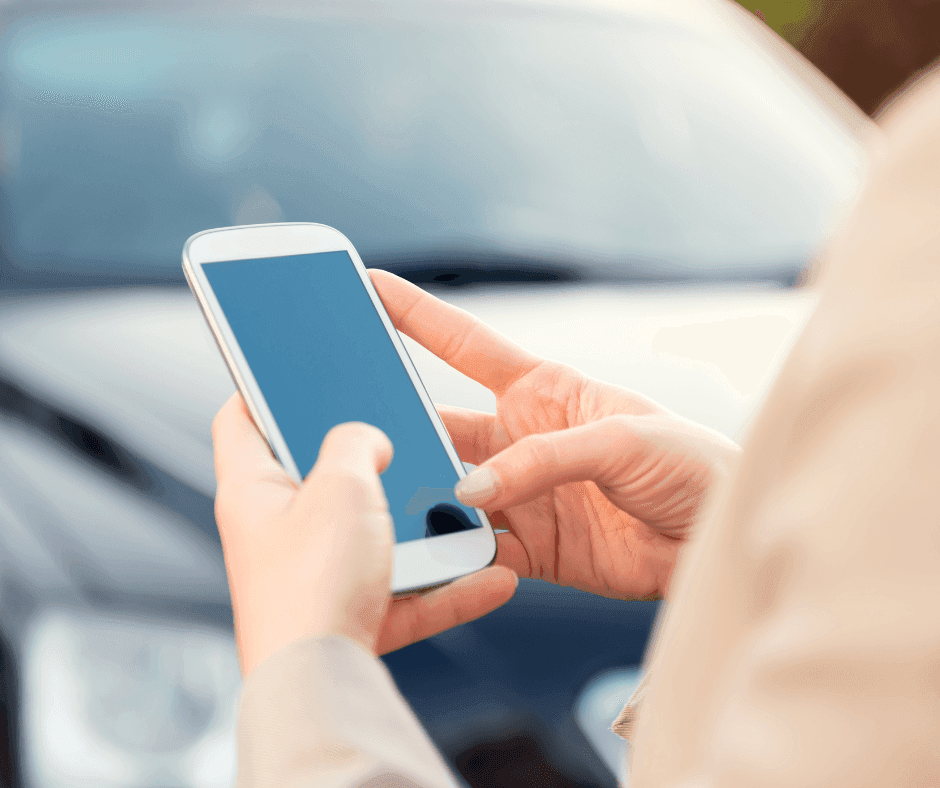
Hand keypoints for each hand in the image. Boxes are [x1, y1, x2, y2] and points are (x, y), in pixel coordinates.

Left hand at [212, 393, 516, 674]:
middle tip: (400, 435)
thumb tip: (367, 439)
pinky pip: (404, 590)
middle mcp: (278, 532)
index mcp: (254, 490)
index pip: (241, 418)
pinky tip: (488, 576)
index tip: (298, 370)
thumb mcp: (340, 484)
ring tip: (461, 511)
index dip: (265, 387)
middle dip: (368, 460)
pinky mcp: (348, 613)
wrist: (321, 685)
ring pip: (373, 536)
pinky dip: (444, 585)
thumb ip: (355, 442)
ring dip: (421, 527)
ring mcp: (314, 575)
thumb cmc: (310, 586)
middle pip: (320, 476)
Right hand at [370, 270, 739, 599]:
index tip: (371, 288)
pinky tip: (433, 558)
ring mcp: (523, 493)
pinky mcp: (532, 546)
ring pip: (451, 492)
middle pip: (443, 425)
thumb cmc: (688, 464)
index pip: (466, 344)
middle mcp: (522, 439)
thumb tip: (471, 491)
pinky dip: (454, 556)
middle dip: (399, 422)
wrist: (718, 538)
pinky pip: (478, 549)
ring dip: (421, 497)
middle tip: (352, 425)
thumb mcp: (621, 440)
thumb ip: (544, 459)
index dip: (418, 315)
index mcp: (544, 391)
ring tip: (384, 502)